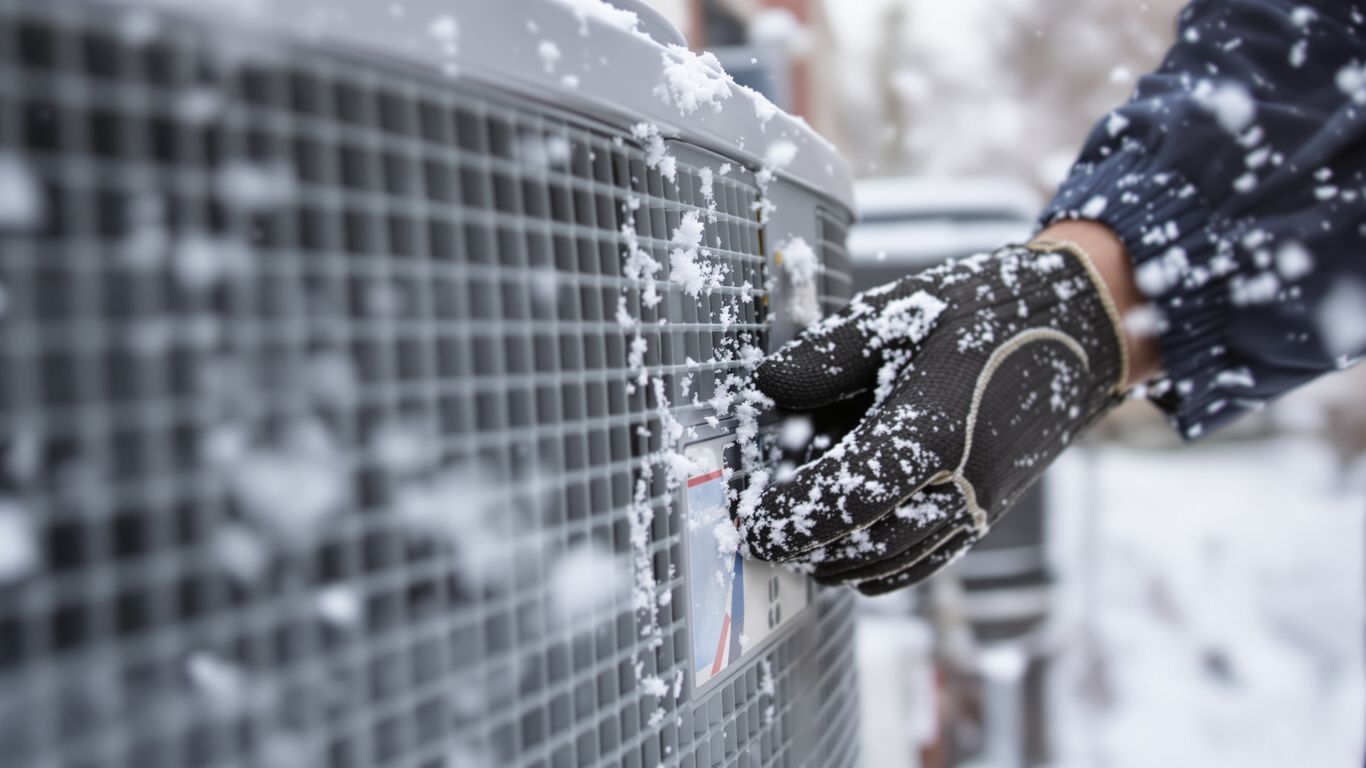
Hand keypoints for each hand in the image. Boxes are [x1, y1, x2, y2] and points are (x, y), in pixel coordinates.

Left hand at [740, 233, 1134, 594]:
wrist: (1082, 326)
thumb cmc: (987, 311)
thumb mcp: (900, 311)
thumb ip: (828, 355)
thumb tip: (767, 386)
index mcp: (929, 435)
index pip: (843, 503)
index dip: (789, 520)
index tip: (749, 522)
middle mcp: (958, 486)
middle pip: (863, 550)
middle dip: (805, 548)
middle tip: (762, 533)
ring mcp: (979, 506)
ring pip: (894, 567)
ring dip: (838, 561)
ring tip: (799, 537)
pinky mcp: (989, 511)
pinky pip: (925, 561)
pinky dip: (880, 564)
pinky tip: (849, 539)